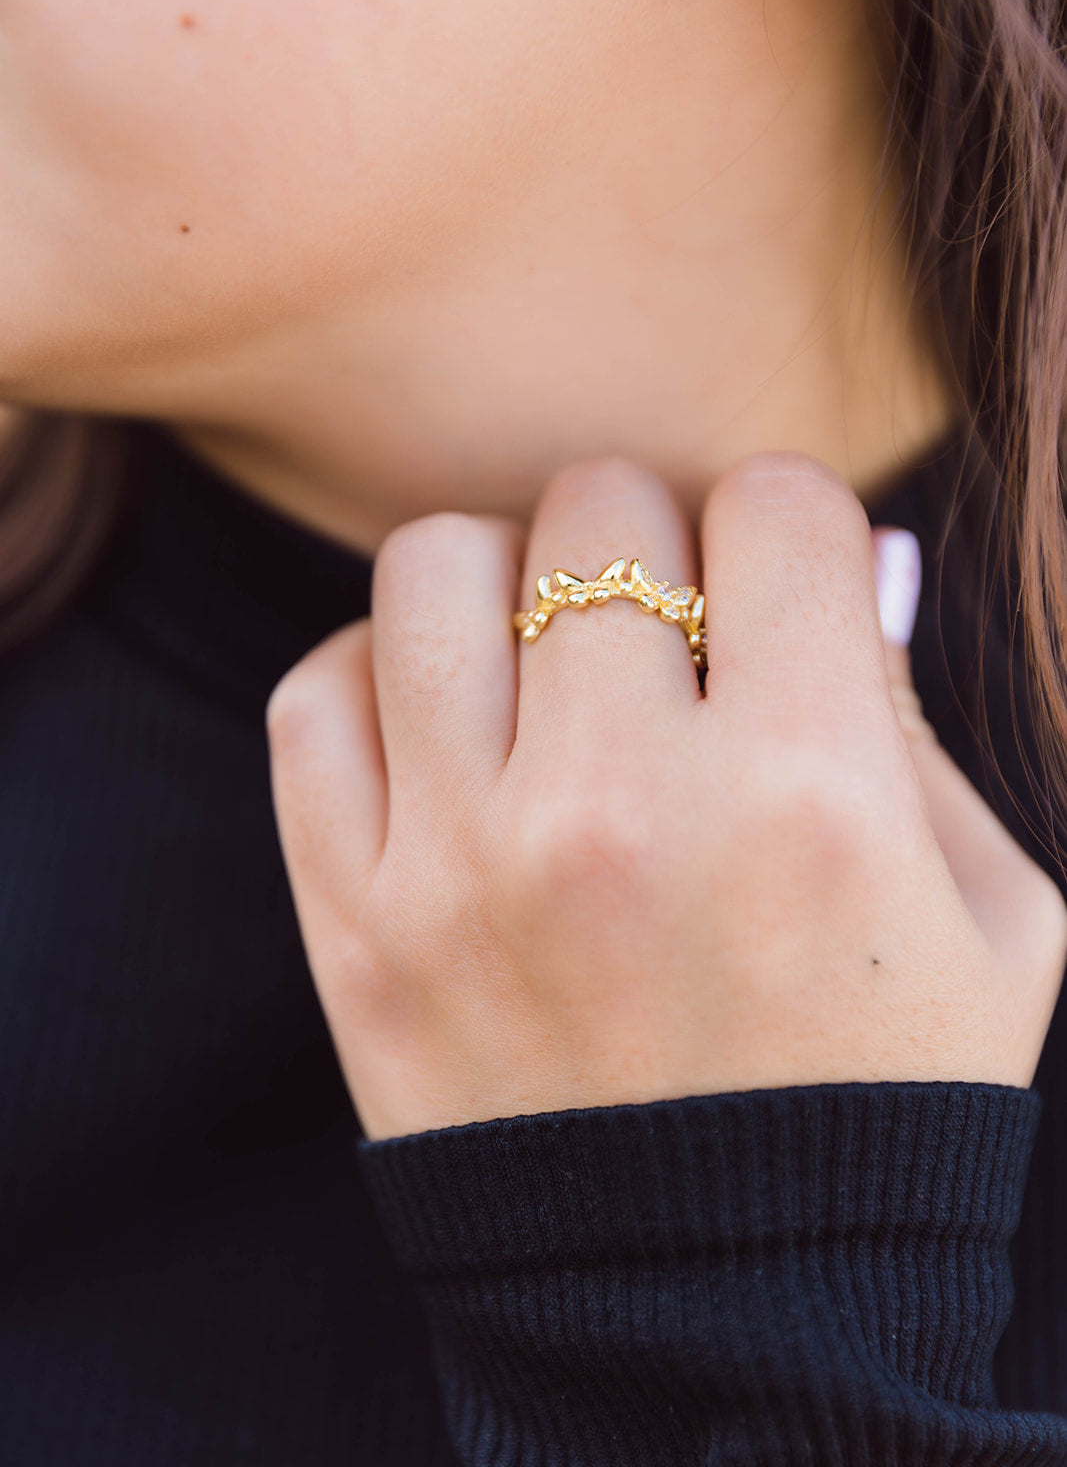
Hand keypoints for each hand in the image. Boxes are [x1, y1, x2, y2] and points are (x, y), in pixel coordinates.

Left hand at [267, 455, 1066, 1139]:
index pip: (774, 504)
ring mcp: (468, 866)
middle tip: (663, 630)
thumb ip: (916, 724)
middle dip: (647, 540)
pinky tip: (447, 730)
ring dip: (502, 583)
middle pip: (596, 507)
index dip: (787, 525)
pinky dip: (377, 676)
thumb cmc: (879, 1105)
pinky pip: (317, 697)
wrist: (718, 1321)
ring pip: (434, 565)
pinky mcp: (358, 925)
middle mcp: (624, 813)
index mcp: (811, 799)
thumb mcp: (992, 922)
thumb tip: (847, 563)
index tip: (774, 583)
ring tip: (544, 663)